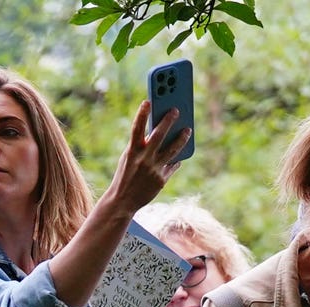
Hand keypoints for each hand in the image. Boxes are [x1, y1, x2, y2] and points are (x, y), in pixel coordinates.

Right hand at [103, 98, 192, 217]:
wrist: (122, 202)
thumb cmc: (125, 176)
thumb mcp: (128, 159)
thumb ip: (141, 146)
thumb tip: (158, 132)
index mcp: (131, 152)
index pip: (137, 129)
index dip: (142, 114)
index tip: (148, 101)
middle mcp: (143, 159)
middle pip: (159, 135)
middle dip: (169, 121)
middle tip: (176, 110)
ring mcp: (154, 170)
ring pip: (173, 149)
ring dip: (181, 138)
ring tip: (187, 130)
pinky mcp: (161, 180)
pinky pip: (172, 165)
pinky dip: (175, 160)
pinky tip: (179, 156)